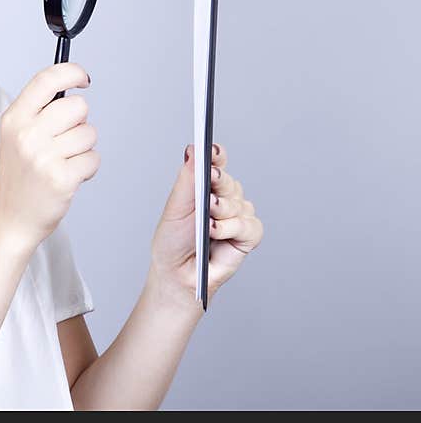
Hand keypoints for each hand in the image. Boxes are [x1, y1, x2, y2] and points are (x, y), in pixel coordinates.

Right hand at [0, 62, 99, 251]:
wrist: (11, 218)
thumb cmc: (20, 175)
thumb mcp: (15, 135)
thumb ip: (38, 110)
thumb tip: (72, 85)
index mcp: (14, 119)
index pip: (46, 80)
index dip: (71, 72)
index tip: (83, 79)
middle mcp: (26, 135)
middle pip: (78, 107)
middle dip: (80, 122)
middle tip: (65, 140)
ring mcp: (43, 157)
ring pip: (89, 134)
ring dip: (84, 149)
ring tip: (63, 162)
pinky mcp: (61, 178)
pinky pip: (93, 159)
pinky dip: (88, 168)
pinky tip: (69, 176)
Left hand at [147, 143, 263, 310]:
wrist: (178, 275)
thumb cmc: (174, 241)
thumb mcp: (176, 207)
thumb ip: (188, 179)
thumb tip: (193, 150)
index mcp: (205, 186)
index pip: (216, 162)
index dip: (216, 154)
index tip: (212, 148)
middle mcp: (224, 197)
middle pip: (228, 181)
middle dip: (218, 185)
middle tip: (208, 189)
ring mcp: (237, 215)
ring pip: (238, 202)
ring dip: (221, 213)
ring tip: (206, 224)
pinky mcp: (248, 235)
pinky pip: (248, 225)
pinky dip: (231, 229)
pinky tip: (216, 233)